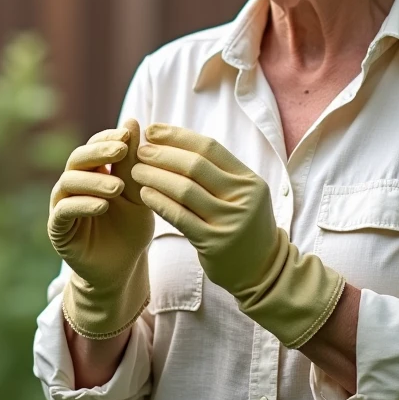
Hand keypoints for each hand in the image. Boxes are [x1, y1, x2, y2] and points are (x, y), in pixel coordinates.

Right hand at [48, 119, 153, 339]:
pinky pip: (64, 210)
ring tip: (118, 186)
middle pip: (78, 158)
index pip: (95, 144)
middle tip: (121, 149)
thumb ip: (133, 163)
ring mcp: (62, 204)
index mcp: (93, 171)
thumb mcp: (137, 194)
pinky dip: (82, 204)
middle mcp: (73, 183)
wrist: (123, 267)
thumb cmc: (131, 227)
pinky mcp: (58, 228)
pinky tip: (102, 206)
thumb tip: (132, 121)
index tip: (128, 133)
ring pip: (69, 181)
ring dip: (94, 180)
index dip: (108, 137)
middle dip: (99, 151)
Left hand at [132, 123, 343, 348]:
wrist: (261, 269)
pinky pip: (180, 217)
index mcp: (249, 180)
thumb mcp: (242, 195)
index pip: (210, 148)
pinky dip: (159, 202)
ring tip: (137, 170)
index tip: (153, 130)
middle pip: (196, 166)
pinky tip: (144, 193)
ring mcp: (229, 221)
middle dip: (163, 154)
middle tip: (141, 150)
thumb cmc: (243, 225)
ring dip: (155, 176)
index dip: (178, 136)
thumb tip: (176, 141)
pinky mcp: (214, 243)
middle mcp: (242, 198)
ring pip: (184, 190)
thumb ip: (218, 172)